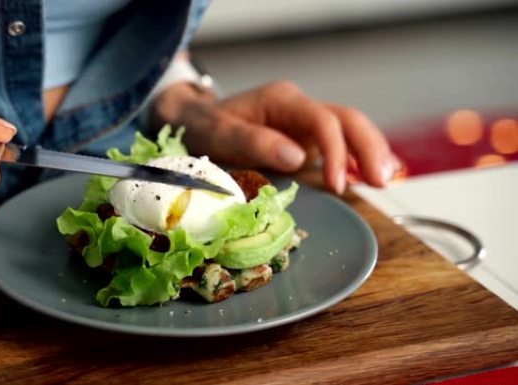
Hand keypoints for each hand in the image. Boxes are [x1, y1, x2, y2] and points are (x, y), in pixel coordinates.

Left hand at [152, 80, 398, 193]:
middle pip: (347, 120)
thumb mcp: (218, 133)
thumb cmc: (204, 126)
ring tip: (384, 181)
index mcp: (282, 101)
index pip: (322, 120)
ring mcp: (306, 124)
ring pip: (351, 131)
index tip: (336, 184)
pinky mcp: (307, 141)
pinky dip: (359, 159)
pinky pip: (341, 146)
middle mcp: (299, 109)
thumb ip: (254, 141)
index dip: (336, 151)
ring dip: (371, 153)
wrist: (196, 121)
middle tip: (380, 181)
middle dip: (368, 148)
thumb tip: (297, 157)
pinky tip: (374, 175)